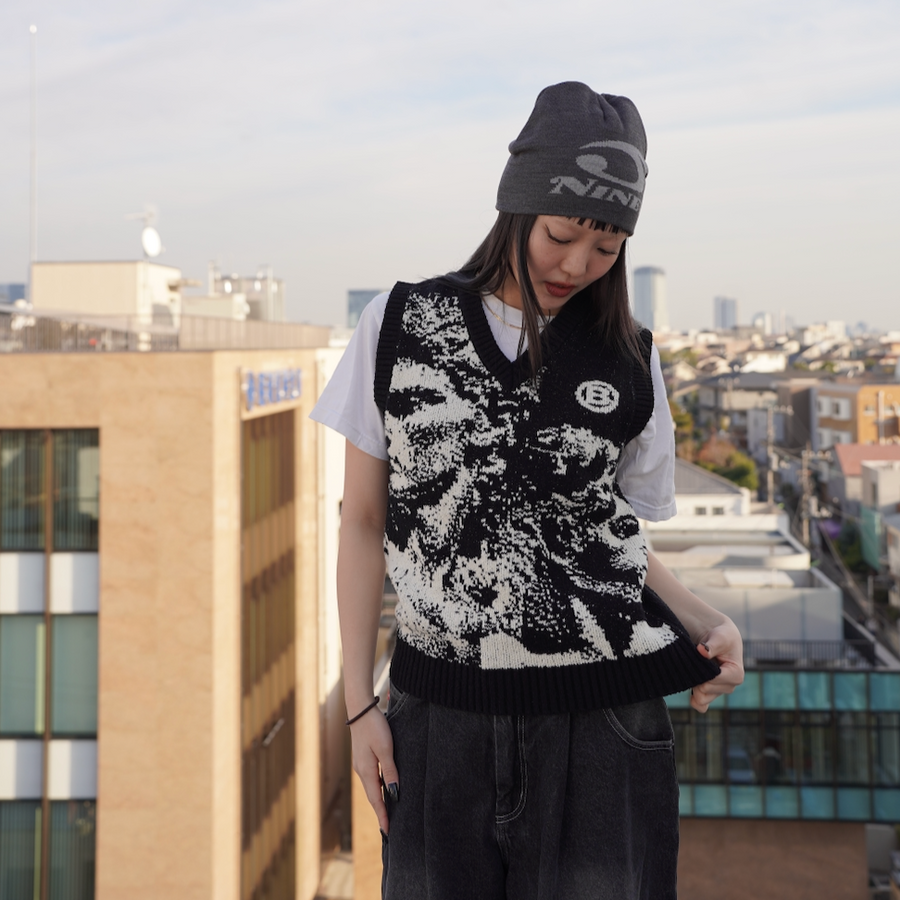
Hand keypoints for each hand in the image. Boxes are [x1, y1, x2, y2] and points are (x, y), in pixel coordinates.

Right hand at [348, 706, 398, 833]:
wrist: (361, 709)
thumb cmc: (375, 727)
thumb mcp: (386, 748)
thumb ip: (390, 771)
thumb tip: (394, 793)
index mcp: (366, 770)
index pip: (376, 799)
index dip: (382, 815)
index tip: (388, 831)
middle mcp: (361, 770)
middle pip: (372, 796)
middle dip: (380, 812)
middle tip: (388, 828)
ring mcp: (361, 763)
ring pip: (372, 787)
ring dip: (379, 801)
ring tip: (387, 813)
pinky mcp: (363, 757)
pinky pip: (371, 778)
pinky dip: (377, 788)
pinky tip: (383, 789)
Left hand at [690, 617, 743, 712]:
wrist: (717, 638)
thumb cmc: (722, 636)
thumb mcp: (720, 636)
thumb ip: (712, 644)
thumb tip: (702, 651)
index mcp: (736, 675)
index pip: (713, 680)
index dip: (701, 671)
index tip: (698, 658)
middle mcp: (730, 686)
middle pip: (705, 691)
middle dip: (696, 677)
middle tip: (695, 662)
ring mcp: (719, 692)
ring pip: (701, 699)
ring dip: (693, 685)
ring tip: (694, 669)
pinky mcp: (710, 695)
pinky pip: (700, 706)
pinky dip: (692, 697)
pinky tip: (691, 682)